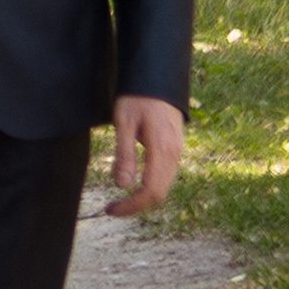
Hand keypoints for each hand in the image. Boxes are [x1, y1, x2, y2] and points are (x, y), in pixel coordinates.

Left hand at [106, 94, 185, 214]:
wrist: (158, 78)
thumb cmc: (138, 97)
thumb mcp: (124, 123)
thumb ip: (125, 155)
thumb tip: (122, 186)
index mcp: (163, 150)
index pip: (151, 191)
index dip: (132, 205)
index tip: (111, 209)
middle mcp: (174, 154)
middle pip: (160, 194)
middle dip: (136, 205)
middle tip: (112, 208)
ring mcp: (177, 152)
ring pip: (164, 186)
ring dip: (143, 197)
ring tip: (120, 200)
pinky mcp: (174, 148)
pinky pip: (165, 175)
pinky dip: (150, 186)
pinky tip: (134, 184)